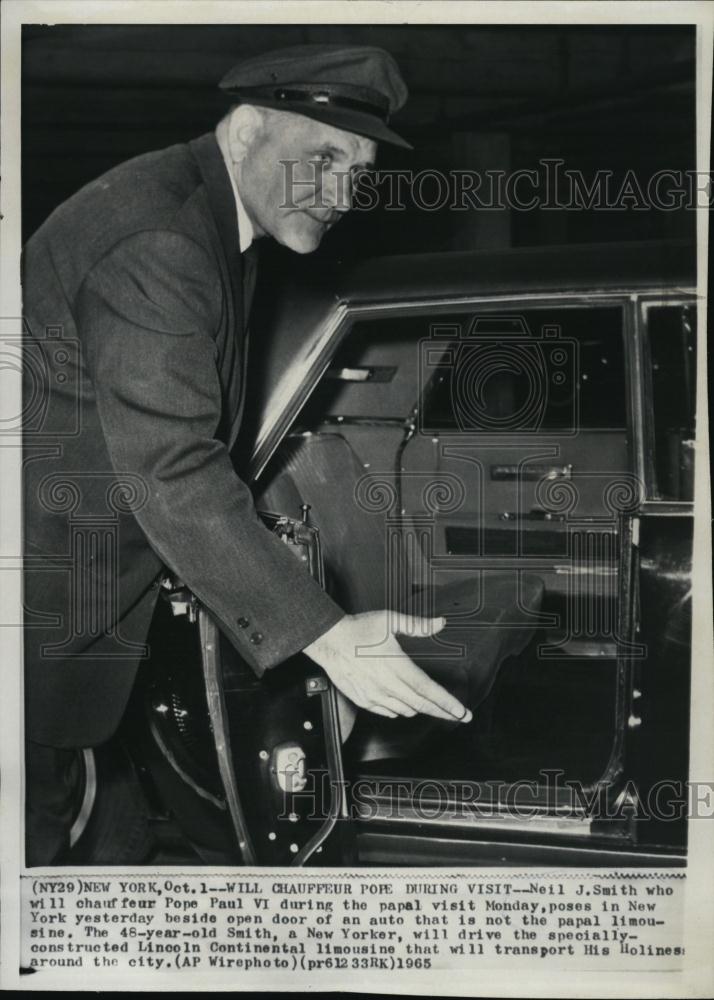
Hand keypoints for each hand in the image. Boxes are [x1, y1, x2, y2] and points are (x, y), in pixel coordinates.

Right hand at [303, 610, 472, 722]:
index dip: (448, 703)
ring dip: (420, 710)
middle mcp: (388, 684)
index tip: (462, 712)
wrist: (329, 640)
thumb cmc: (358, 629)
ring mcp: (375, 694)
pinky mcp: (363, 700)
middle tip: (457, 717)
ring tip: (431, 707)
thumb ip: (418, 625)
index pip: (428, 690)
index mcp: (398, 665)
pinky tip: (403, 706)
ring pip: (405, 711)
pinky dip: (399, 711)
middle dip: (442, 712)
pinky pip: (387, 712)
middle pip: (421, 705)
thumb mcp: (390, 620)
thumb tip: (440, 623)